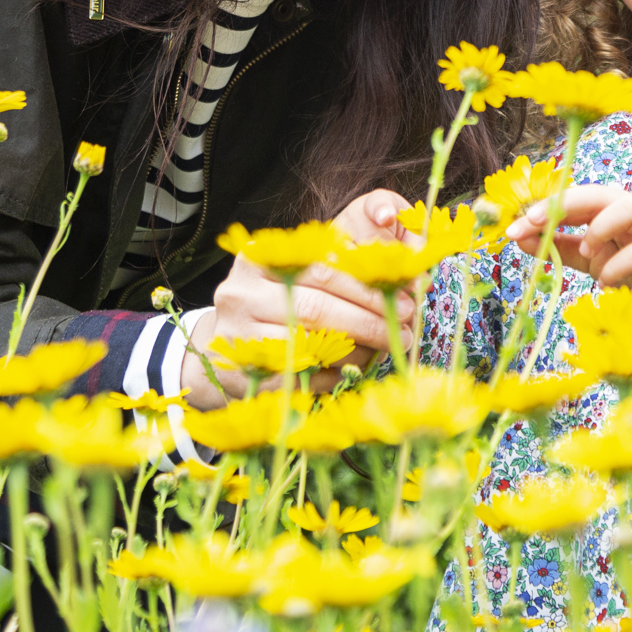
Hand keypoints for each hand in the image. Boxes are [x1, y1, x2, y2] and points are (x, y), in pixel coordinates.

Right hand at [181, 189, 416, 409]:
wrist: (225, 341)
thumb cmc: (276, 299)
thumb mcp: (296, 271)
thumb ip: (337, 266)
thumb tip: (403, 276)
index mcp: (258, 258)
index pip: (323, 269)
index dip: (368, 285)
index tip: (404, 295)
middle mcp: (241, 292)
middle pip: (317, 307)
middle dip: (369, 318)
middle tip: (406, 326)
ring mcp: (238, 334)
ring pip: (309, 343)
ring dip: (358, 348)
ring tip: (388, 347)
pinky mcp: (241, 372)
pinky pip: (300, 374)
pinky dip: (334, 372)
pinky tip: (357, 367)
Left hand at [507, 184, 631, 298]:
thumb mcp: (591, 261)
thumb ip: (558, 248)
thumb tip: (518, 236)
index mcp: (611, 212)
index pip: (576, 200)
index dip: (544, 209)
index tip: (513, 227)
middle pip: (602, 193)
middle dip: (566, 203)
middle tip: (534, 221)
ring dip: (601, 225)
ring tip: (583, 249)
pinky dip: (623, 264)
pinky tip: (606, 281)